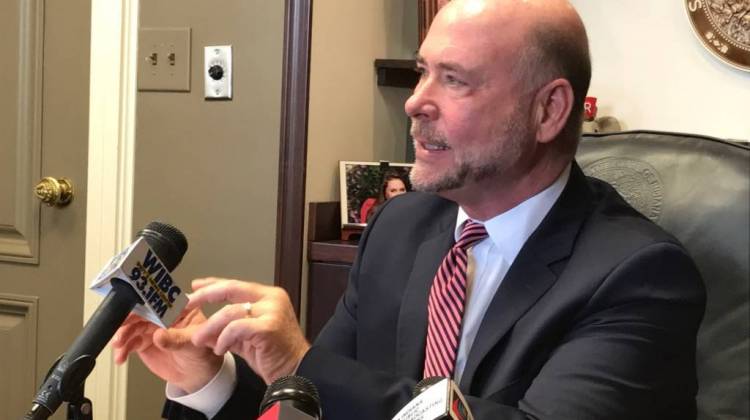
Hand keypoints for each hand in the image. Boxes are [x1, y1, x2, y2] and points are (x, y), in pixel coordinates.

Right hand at [112, 308, 222, 392]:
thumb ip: (176, 339)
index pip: (160, 301)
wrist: (197, 374)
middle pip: (141, 313)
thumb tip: (158, 335)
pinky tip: (120, 357)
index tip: (133, 309)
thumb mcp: (193, 344)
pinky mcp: (143, 343)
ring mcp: (152, 328)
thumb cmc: (202, 353)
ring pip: (132, 327)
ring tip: (118, 345)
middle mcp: (163, 316)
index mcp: (179, 308)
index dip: (145, 303)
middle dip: (128, 320)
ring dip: (122, 335)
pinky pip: (129, 343)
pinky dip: (122, 350)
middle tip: (119, 327)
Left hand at [186, 277, 309, 384]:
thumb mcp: (245, 338)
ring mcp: (272, 311)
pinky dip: (224, 338)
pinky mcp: (269, 327)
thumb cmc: (274, 355)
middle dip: (206, 296)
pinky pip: (237, 328)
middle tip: (188, 304)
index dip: (213, 284)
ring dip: (210, 327)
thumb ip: (226, 329)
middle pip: (231, 289)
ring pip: (230, 311)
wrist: (296, 372)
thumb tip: (202, 328)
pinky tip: (220, 348)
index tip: (195, 286)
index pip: (236, 284)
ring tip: (199, 339)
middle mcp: (272, 299)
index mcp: (268, 296)